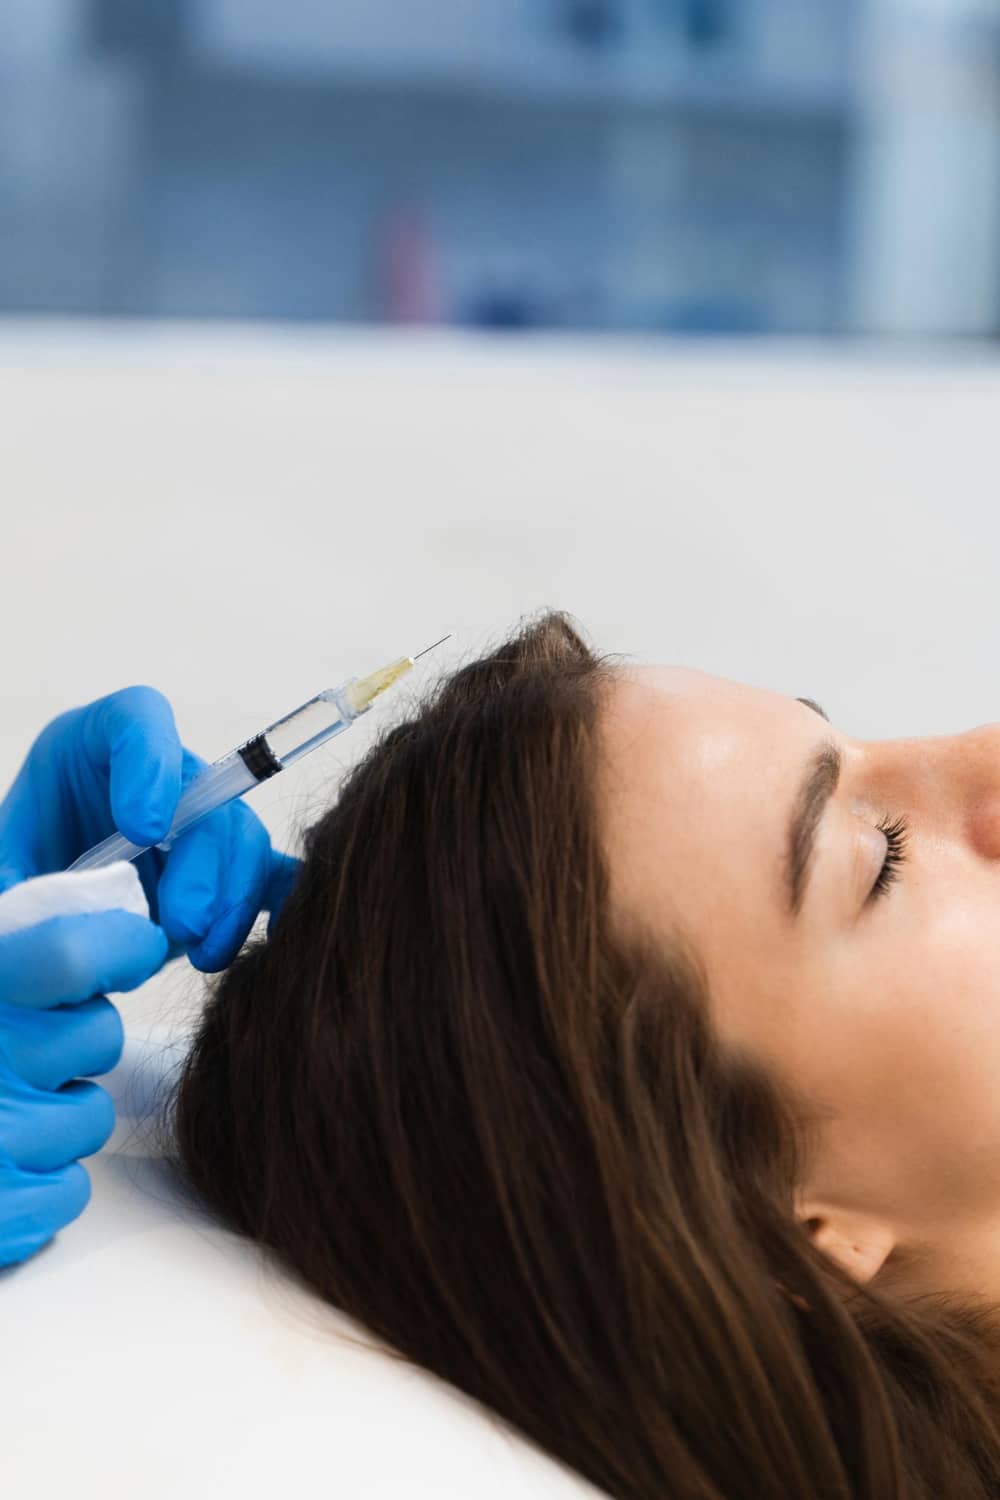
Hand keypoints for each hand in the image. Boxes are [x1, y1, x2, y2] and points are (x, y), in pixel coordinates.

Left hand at [0, 686, 299, 971]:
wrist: (39, 910)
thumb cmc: (15, 878)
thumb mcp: (1, 869)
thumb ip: (17, 887)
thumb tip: (64, 924)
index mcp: (91, 744)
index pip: (138, 718)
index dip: (150, 766)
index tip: (141, 831)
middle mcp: (156, 775)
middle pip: (205, 792)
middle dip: (202, 863)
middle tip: (182, 924)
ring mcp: (197, 822)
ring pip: (242, 838)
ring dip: (233, 900)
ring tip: (200, 954)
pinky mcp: (224, 871)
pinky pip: (270, 875)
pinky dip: (271, 907)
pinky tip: (259, 942)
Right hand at [0, 909, 164, 1266]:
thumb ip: (12, 948)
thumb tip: (105, 917)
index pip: (72, 953)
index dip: (115, 946)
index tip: (132, 947)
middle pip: (97, 1035)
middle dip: (73, 1041)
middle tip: (22, 1048)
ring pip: (90, 1115)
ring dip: (57, 1115)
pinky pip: (70, 1190)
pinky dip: (42, 1185)